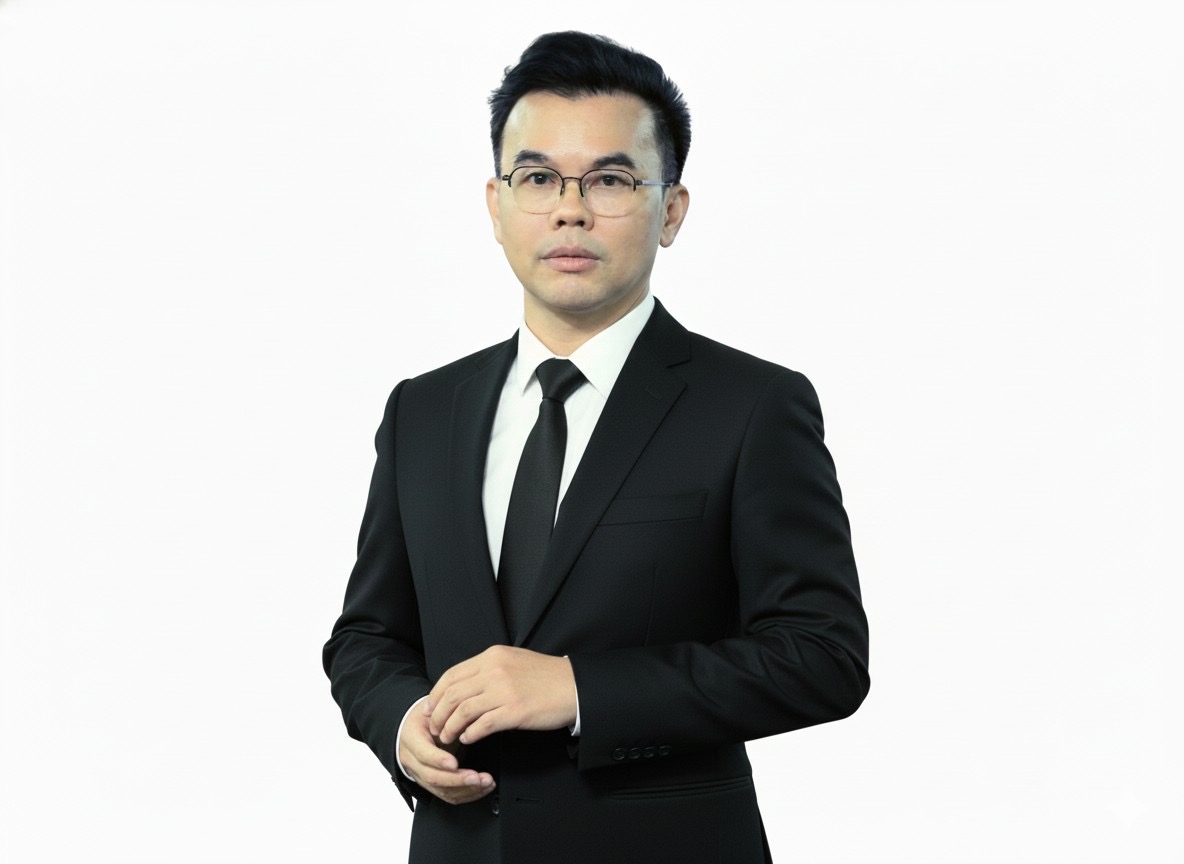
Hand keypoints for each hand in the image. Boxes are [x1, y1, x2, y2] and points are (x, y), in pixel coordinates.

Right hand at [399, 698, 495, 805]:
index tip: (454, 763)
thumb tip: (469, 718)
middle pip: (432, 777)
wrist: (411, 728)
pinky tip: (482, 788)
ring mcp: (420, 775)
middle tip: (477, 777)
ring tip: (486, 782)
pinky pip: (447, 795)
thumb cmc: (425, 717)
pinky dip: (467, 794)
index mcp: (411, 739)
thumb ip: (448, 715)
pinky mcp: (431, 785)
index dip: (438, 760)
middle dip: (457, 779)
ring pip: (441, 790)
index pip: (423, 754)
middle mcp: (413, 761)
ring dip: (466, 789)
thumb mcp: (433, 709)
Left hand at [426, 645, 576, 746]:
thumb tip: (463, 686)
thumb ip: (488, 669)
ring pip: (464, 711)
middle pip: (453, 694)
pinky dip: (470, 734)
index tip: (430, 708)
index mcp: (492, 656)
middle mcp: (495, 671)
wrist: (573, 686)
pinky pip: (482, 725)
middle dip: (439, 714)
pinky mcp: (515, 711)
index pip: (452, 675)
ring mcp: (504, 691)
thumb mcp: (513, 660)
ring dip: (451, 727)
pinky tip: (468, 739)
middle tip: (435, 728)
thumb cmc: (545, 676)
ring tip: (448, 737)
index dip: (436, 694)